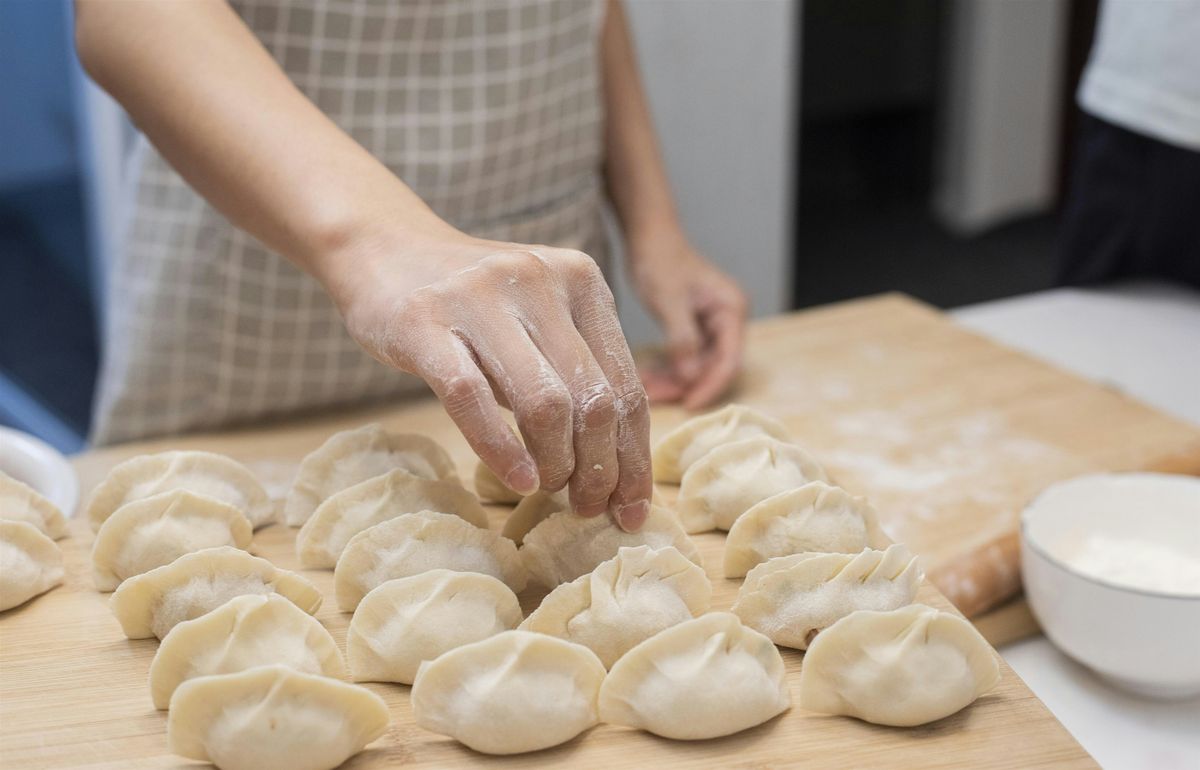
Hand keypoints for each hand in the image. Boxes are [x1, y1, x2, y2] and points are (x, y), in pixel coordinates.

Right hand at [330, 230, 651, 530]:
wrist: (385, 248)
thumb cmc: (474, 305)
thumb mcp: (540, 319)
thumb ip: (577, 372)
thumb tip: (618, 469)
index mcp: (582, 281)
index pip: (627, 386)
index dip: (635, 457)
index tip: (632, 508)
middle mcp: (540, 281)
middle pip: (594, 400)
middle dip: (601, 470)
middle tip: (588, 507)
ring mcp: (480, 299)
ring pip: (544, 403)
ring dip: (557, 464)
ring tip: (550, 491)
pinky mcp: (424, 322)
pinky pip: (471, 398)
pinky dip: (500, 449)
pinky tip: (518, 480)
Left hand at [628, 229, 746, 407]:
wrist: (647, 237)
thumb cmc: (661, 261)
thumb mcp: (670, 302)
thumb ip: (682, 340)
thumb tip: (689, 378)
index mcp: (731, 310)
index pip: (729, 359)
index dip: (710, 385)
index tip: (688, 405)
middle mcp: (727, 320)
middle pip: (713, 365)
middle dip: (687, 385)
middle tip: (657, 399)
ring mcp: (711, 324)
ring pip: (696, 364)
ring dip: (673, 380)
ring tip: (645, 389)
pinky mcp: (693, 327)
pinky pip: (685, 356)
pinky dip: (668, 368)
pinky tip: (647, 377)